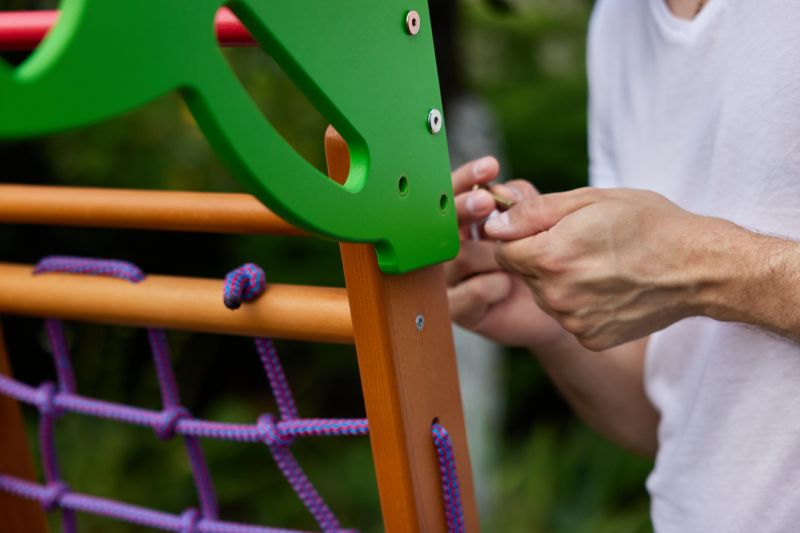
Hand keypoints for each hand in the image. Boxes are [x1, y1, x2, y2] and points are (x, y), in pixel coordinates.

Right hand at [445, 157, 565, 347]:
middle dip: (464, 209)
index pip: (456, 193)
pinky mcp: (460, 309)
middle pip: (443, 223)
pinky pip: (472, 290)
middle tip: (486, 203)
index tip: (490, 167)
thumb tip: (501, 192)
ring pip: (458, 257)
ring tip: (517, 262)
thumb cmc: (548, 258)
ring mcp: (453, 279)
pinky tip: (509, 288)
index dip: (467, 179)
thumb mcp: (543, 223)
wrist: (561, 305)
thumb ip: (524, 203)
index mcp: (468, 222)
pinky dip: (495, 286)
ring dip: (490, 254)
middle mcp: (453, 247)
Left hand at [485, 187, 735, 349]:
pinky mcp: (590, 339)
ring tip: (600, 265)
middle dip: (540, 258)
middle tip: (581, 244)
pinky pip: (568, 318)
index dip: (519, 236)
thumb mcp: (590, 200)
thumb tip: (493, 225)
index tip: (546, 228)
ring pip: (544, 297)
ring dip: (558, 281)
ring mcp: (573, 322)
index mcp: (550, 257)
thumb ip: (533, 213)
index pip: (501, 250)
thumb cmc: (647, 224)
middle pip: (523, 275)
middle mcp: (555, 296)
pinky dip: (580, 304)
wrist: (698, 268)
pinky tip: (609, 288)